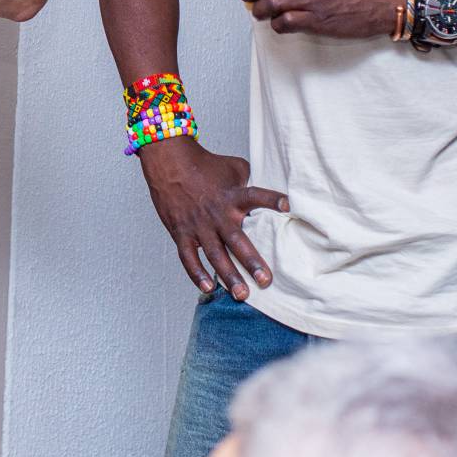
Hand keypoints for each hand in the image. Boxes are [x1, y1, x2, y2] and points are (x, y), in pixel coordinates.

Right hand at [139, 135, 288, 299]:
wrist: (168, 162)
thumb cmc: (203, 165)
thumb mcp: (232, 167)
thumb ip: (250, 182)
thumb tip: (267, 191)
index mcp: (232, 196)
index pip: (255, 195)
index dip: (271, 199)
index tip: (288, 205)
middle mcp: (217, 213)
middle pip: (236, 240)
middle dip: (251, 262)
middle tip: (265, 281)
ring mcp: (198, 225)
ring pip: (214, 255)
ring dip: (228, 276)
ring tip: (241, 294)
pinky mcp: (181, 232)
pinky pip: (188, 257)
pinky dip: (196, 273)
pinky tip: (208, 288)